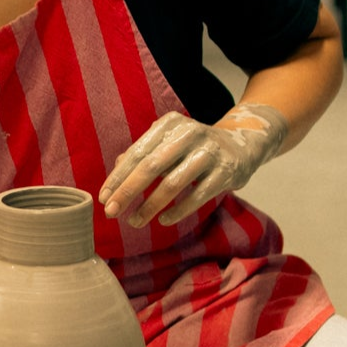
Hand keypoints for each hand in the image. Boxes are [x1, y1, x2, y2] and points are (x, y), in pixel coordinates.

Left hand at [99, 104, 288, 229]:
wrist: (242, 145)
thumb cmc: (194, 148)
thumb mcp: (168, 144)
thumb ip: (143, 155)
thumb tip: (116, 172)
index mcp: (170, 124)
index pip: (137, 153)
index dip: (118, 177)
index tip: (103, 197)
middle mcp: (189, 133)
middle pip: (150, 166)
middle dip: (127, 191)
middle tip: (111, 212)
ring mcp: (209, 152)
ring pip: (172, 183)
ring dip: (150, 206)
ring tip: (135, 221)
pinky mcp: (226, 171)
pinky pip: (197, 196)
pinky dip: (178, 211)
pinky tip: (163, 220)